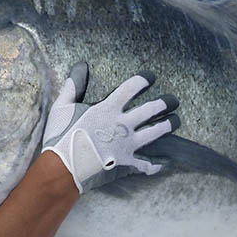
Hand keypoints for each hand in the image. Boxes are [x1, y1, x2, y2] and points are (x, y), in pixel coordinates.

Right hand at [42, 62, 179, 192]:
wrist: (62, 170)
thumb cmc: (61, 137)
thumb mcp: (62, 107)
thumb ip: (74, 85)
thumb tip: (81, 66)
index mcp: (108, 108)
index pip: (132, 88)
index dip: (144, 80)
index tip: (151, 77)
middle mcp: (122, 124)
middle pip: (152, 109)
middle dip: (166, 103)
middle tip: (173, 100)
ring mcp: (127, 145)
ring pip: (156, 132)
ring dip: (168, 125)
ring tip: (176, 121)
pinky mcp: (126, 163)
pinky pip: (146, 164)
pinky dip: (156, 164)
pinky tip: (164, 162)